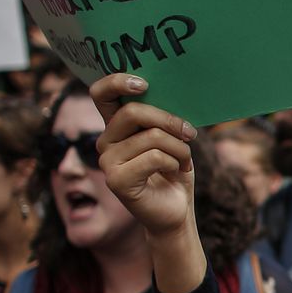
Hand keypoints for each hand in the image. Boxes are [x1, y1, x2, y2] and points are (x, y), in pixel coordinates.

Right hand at [91, 74, 198, 238]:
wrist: (177, 211)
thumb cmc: (174, 171)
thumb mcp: (170, 137)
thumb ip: (161, 117)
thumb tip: (171, 90)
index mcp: (116, 127)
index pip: (101, 94)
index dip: (117, 82)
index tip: (144, 84)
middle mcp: (105, 142)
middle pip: (133, 113)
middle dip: (169, 121)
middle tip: (190, 133)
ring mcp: (107, 162)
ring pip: (151, 137)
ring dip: (180, 148)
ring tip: (185, 161)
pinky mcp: (116, 181)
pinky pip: (154, 158)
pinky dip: (175, 163)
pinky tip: (175, 173)